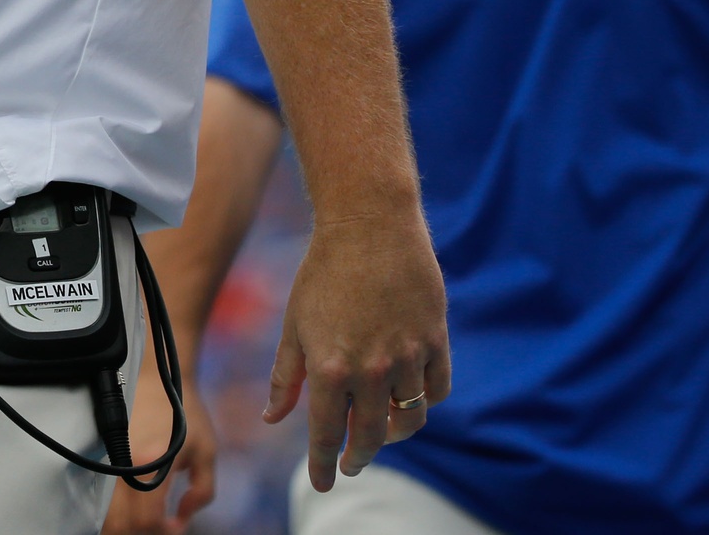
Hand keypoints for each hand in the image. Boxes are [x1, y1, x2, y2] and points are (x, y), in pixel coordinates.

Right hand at [101, 354, 214, 534]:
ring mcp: (107, 458)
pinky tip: (124, 502)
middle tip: (154, 520)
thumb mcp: (207, 453)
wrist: (153, 376)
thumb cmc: (184, 414)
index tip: (172, 525)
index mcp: (153, 465)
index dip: (162, 531)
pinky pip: (97, 491)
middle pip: (119, 522)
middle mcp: (125, 464)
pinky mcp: (99, 452)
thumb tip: (180, 522)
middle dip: (138, 530)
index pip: (147, 520)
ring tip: (139, 514)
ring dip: (121, 521)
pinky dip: (108, 506)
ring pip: (102, 510)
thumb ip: (201, 493)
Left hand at [265, 208, 448, 490]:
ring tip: (380, 433)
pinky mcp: (436, 341)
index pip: (325, 434)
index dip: (323, 464)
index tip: (322, 483)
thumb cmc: (322, 273)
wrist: (370, 225)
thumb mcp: (294, 325)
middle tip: (351, 465)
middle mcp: (371, 369)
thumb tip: (272, 419)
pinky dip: (423, 401)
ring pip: (409, 419)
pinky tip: (408, 398)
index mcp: (329, 366)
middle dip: (358, 458)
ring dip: (393, 434)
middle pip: (370, 436)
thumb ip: (284, 377)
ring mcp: (408, 356)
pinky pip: (435, 390)